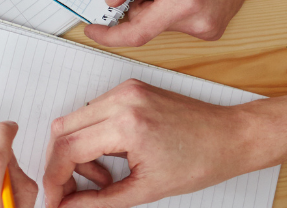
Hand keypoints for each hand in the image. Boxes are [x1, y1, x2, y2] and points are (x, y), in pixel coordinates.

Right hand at [42, 80, 263, 207]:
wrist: (232, 138)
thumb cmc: (202, 161)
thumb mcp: (146, 190)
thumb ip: (99, 201)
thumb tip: (68, 207)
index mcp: (127, 124)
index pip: (67, 148)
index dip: (54, 177)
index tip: (54, 198)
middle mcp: (122, 100)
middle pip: (62, 131)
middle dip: (62, 165)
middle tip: (73, 191)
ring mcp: (125, 90)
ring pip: (74, 121)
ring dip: (78, 152)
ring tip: (106, 176)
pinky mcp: (130, 89)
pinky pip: (93, 113)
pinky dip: (93, 138)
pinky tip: (114, 156)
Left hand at [84, 0, 277, 46]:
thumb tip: (111, 0)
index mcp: (183, 3)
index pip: (136, 33)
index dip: (110, 35)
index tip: (92, 31)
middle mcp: (199, 23)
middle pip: (147, 22)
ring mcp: (209, 29)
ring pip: (161, 22)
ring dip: (160, 1)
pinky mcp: (213, 29)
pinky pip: (177, 22)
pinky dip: (174, 6)